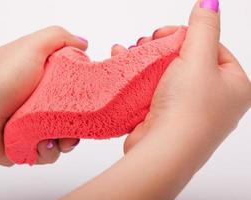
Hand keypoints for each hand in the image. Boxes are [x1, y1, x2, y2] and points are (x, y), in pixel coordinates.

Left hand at [0, 26, 87, 165]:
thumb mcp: (31, 47)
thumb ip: (59, 38)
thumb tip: (83, 43)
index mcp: (45, 79)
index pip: (76, 87)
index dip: (85, 92)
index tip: (88, 96)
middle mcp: (42, 102)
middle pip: (73, 114)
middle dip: (78, 121)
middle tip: (74, 122)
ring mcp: (35, 125)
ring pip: (65, 137)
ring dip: (65, 140)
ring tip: (54, 136)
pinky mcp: (28, 145)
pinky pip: (49, 153)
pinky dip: (48, 151)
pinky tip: (40, 143)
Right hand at [112, 3, 250, 153]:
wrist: (163, 151)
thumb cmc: (188, 108)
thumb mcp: (199, 58)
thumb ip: (204, 27)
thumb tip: (210, 3)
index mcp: (235, 86)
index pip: (212, 48)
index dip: (187, 36)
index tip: (163, 33)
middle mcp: (215, 100)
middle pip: (188, 61)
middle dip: (162, 49)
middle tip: (145, 43)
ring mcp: (190, 111)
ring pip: (169, 76)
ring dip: (148, 62)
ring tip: (130, 52)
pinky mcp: (168, 118)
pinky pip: (156, 90)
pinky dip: (142, 79)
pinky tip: (126, 66)